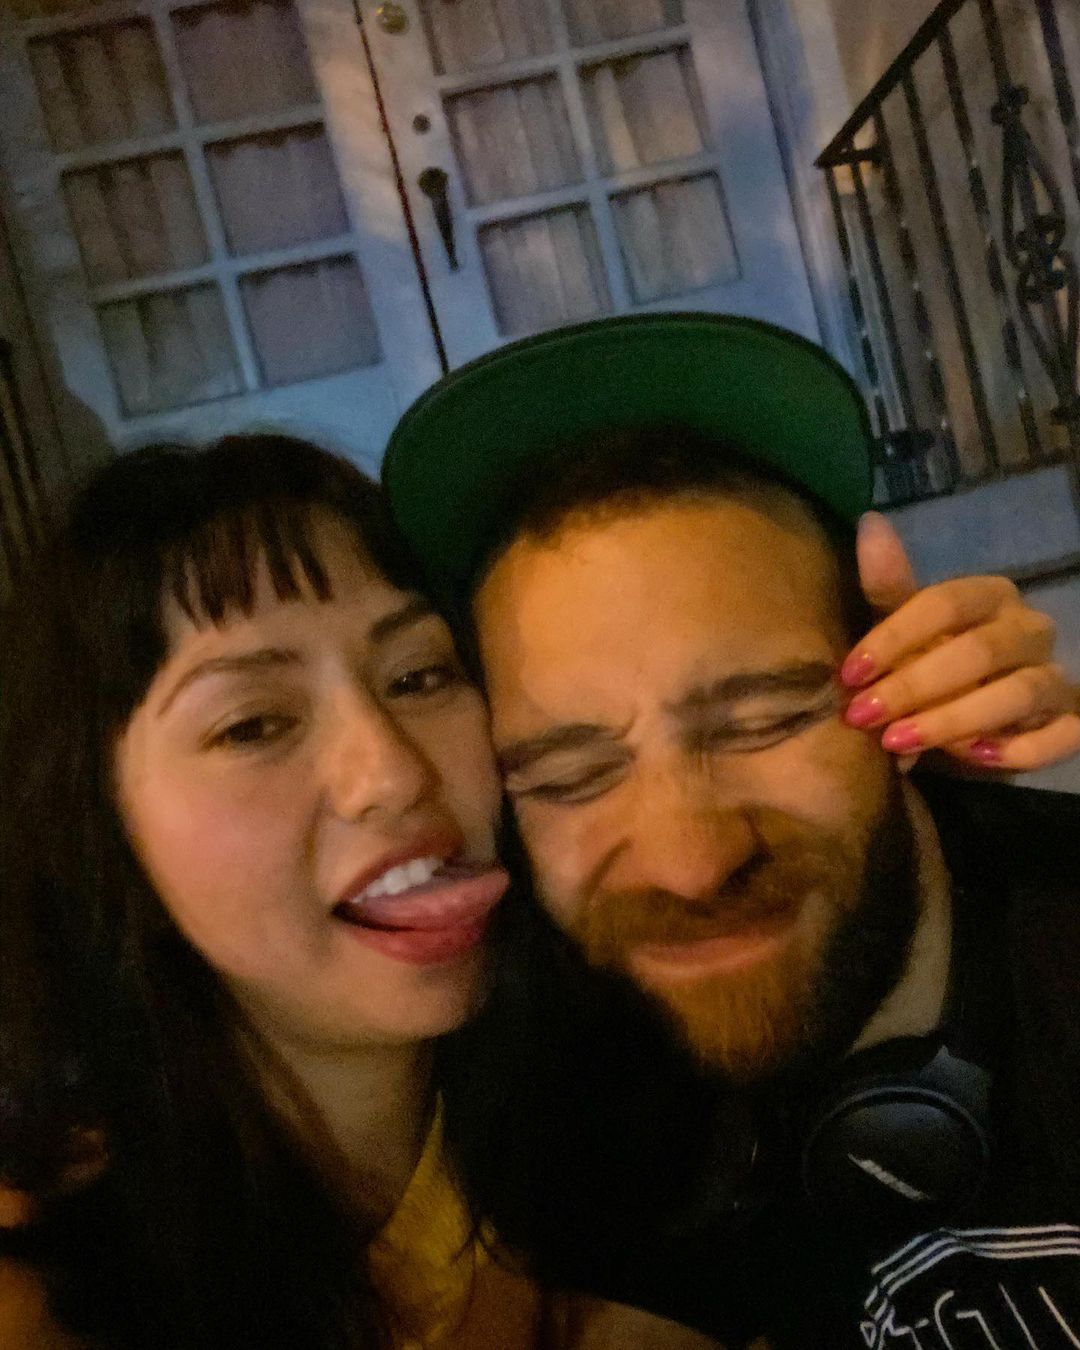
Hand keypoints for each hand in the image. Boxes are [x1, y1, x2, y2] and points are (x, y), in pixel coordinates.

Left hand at [840, 512, 1079, 771]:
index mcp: (990, 596)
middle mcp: (1030, 629)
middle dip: (914, 686)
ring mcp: (1055, 676)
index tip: (849, 673)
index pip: (947, 602)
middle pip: (980, 650)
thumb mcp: (903, 629)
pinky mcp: (1071, 721)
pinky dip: (1021, 749)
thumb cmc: (931, 663)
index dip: (895, 637)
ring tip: (899, 741)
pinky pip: (1063, 734)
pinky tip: (976, 759)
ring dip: (955, 720)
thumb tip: (870, 521)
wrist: (970, 718)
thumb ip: (889, 585)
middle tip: (861, 716)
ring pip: (1020, 692)